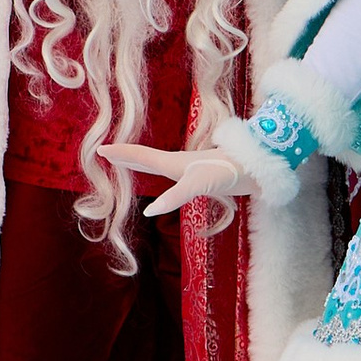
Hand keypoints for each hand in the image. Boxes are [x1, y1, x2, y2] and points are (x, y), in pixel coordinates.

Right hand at [115, 142, 249, 221]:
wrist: (259, 167)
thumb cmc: (228, 171)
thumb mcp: (199, 183)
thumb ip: (175, 196)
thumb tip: (149, 212)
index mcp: (175, 164)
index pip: (142, 157)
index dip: (122, 154)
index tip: (101, 149)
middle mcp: (180, 165)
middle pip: (148, 159)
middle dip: (127, 156)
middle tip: (107, 152)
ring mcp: (193, 171)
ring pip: (161, 166)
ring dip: (144, 163)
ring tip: (131, 162)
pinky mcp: (207, 179)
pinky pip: (178, 181)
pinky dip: (167, 182)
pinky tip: (171, 187)